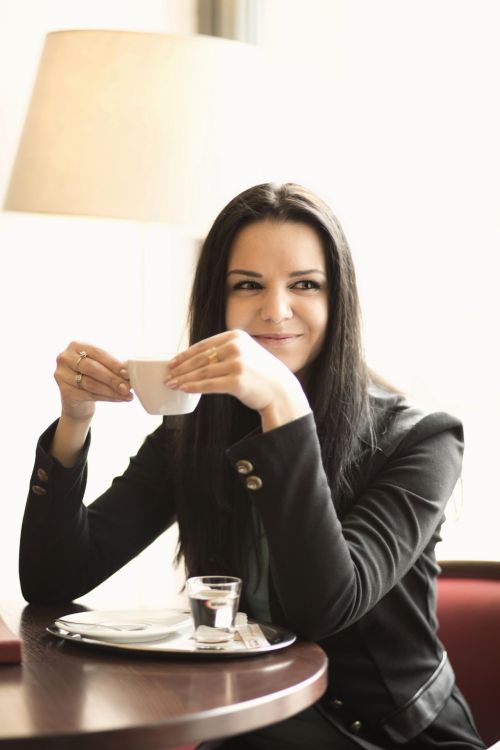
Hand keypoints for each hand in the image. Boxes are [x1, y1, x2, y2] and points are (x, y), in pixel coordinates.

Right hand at [54, 341, 132, 420]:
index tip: (127, 373)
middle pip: (92, 369)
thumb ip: (114, 365)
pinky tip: (118, 399)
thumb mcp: (103, 365)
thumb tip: (131, 369)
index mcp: (76, 345)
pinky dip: (106, 397)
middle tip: (127, 387)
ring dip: (111, 391)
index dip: (113, 363)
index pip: (97, 353)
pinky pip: (88, 395)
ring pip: (91, 384)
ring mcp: (61, 374)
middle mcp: (65, 358)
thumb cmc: (94, 375)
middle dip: (112, 379)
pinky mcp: (63, 391)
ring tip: (127, 395)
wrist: (79, 397)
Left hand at [166, 330, 310, 429]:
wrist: (281, 391)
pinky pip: (208, 384)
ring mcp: (237, 363)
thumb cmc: (260, 374)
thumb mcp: (245, 353)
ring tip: (172, 384)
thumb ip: (225, 351)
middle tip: (167, 375)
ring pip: (202, 372)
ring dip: (183, 379)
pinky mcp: (237, 381)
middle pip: (200, 358)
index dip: (185, 355)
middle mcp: (236, 347)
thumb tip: (196, 359)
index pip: (203, 345)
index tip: (172, 362)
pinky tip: (184, 389)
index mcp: (236, 336)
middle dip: (180, 368)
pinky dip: (193, 387)